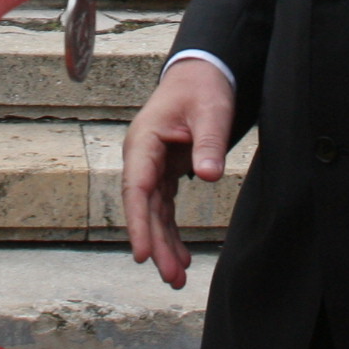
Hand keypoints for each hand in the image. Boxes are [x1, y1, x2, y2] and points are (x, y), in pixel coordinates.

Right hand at [124, 59, 232, 288]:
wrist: (201, 71)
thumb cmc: (202, 86)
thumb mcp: (211, 111)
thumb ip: (209, 143)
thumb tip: (209, 176)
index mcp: (144, 140)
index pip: (137, 188)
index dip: (139, 223)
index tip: (142, 254)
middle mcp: (142, 156)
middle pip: (144, 208)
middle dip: (155, 243)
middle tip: (170, 277)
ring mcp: (151, 165)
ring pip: (153, 212)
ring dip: (163, 243)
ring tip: (177, 277)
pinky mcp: (164, 171)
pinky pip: (164, 207)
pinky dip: (171, 231)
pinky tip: (181, 256)